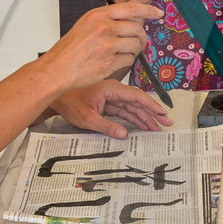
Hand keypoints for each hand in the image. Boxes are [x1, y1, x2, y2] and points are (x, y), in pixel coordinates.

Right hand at [42, 1, 159, 88]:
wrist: (58, 68)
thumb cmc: (70, 49)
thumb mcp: (85, 24)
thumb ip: (106, 19)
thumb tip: (129, 19)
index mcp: (98, 15)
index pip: (131, 8)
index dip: (148, 10)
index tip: (157, 13)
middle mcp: (103, 27)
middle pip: (137, 28)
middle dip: (142, 36)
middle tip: (140, 41)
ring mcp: (107, 45)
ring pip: (136, 44)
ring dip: (135, 50)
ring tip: (125, 52)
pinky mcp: (109, 62)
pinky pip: (130, 59)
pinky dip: (127, 61)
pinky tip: (116, 61)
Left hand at [52, 80, 172, 137]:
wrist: (56, 99)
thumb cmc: (68, 103)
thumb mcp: (87, 118)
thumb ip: (107, 126)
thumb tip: (124, 135)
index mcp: (110, 89)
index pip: (136, 96)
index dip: (151, 105)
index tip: (162, 113)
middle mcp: (113, 91)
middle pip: (137, 102)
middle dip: (152, 113)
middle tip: (166, 123)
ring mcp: (111, 97)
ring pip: (132, 108)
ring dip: (144, 118)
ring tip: (156, 128)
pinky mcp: (107, 103)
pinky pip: (124, 111)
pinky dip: (133, 119)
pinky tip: (142, 126)